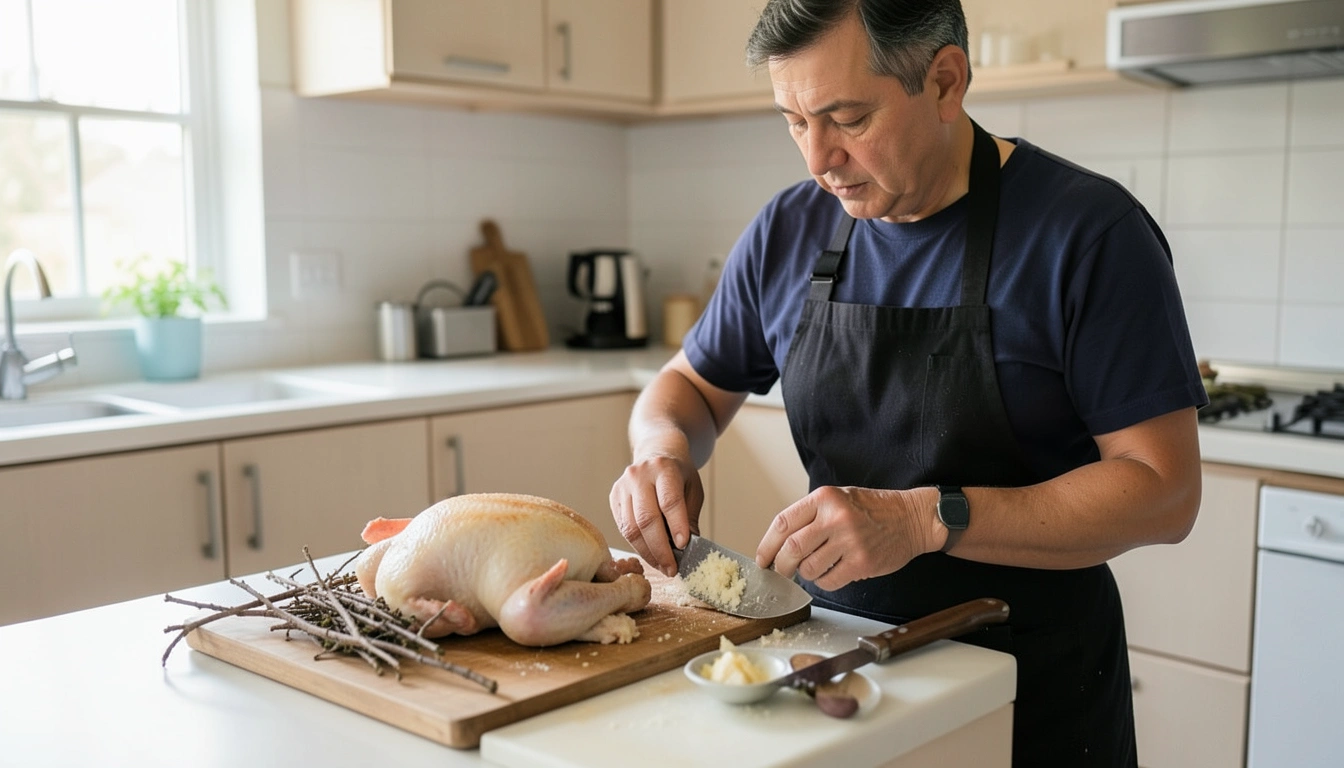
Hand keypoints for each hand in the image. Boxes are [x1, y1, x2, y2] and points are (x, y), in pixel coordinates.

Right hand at [610, 453, 704, 576]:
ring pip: (631, 528)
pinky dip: (637, 545)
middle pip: (646, 518)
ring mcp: (623, 486)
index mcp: (664, 468)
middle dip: (660, 548)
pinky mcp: (614, 498)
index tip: (684, 546)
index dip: (676, 526)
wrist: (656, 454)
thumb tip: (689, 550)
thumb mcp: (692, 490)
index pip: (669, 501)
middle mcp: (639, 475)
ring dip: (647, 552)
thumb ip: (689, 518)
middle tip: (672, 568)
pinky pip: (623, 528)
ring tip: (662, 565)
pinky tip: (650, 554)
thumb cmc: (678, 475)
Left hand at [756, 486, 940, 590]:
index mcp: (825, 498)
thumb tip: (779, 544)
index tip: (762, 559)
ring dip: (806, 574)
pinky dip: (824, 583)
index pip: (782, 523)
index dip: (766, 545)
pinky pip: (829, 582)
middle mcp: (835, 517)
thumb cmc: (872, 509)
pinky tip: (832, 574)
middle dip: (781, 566)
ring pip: (809, 569)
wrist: (912, 518)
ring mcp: (850, 541)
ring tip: (815, 568)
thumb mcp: (839, 498)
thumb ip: (811, 516)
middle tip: (781, 572)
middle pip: (791, 549)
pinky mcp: (862, 562)